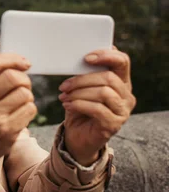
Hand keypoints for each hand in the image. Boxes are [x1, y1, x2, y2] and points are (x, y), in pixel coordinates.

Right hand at [0, 53, 37, 175]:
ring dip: (27, 94)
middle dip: (24, 78)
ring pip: (24, 93)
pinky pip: (30, 109)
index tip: (24, 63)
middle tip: (22, 84)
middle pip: (12, 77)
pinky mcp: (7, 132)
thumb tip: (18, 61)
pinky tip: (19, 112)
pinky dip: (29, 108)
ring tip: (19, 101)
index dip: (12, 59)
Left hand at [59, 48, 135, 165]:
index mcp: (121, 82)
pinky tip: (67, 105)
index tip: (86, 58)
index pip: (122, 62)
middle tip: (64, 86)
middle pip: (108, 78)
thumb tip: (82, 56)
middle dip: (82, 80)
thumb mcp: (82, 88)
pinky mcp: (114, 124)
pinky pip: (97, 109)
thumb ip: (86, 74)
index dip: (106, 56)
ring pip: (103, 93)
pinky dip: (79, 105)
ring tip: (64, 97)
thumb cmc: (79, 109)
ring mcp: (123, 111)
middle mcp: (127, 96)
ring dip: (79, 93)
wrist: (77, 136)